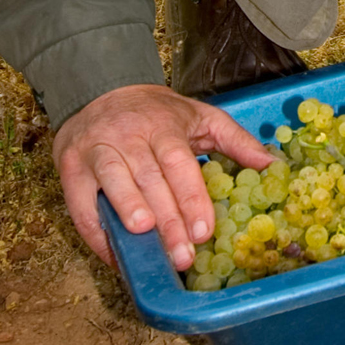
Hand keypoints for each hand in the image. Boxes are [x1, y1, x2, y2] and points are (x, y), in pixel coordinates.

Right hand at [52, 83, 273, 270]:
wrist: (101, 89)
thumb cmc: (157, 113)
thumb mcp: (200, 117)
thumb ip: (236, 140)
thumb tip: (273, 166)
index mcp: (163, 124)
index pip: (179, 162)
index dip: (191, 197)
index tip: (205, 230)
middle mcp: (128, 135)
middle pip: (149, 179)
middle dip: (167, 219)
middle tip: (183, 255)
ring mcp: (96, 150)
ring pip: (113, 183)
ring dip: (128, 211)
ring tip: (145, 237)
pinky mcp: (71, 167)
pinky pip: (79, 203)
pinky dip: (95, 232)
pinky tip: (114, 254)